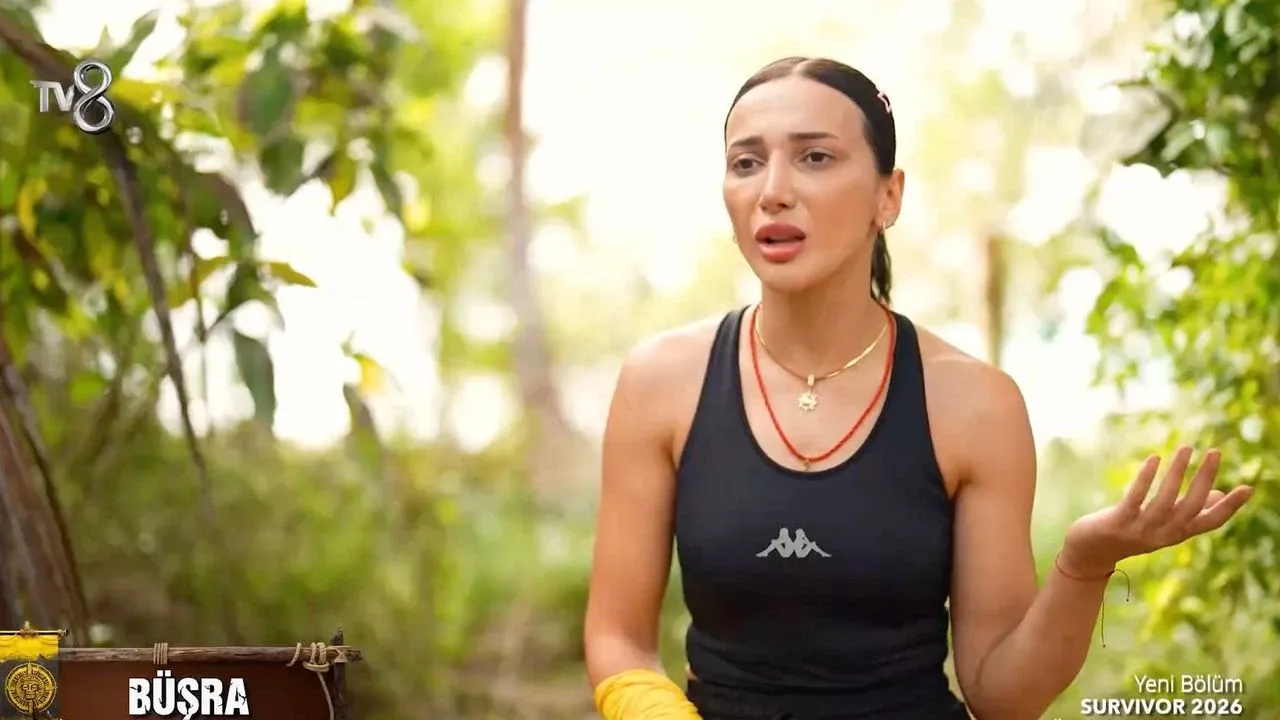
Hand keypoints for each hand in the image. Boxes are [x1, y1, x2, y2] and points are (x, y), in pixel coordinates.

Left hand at [1060, 447, 1253, 576]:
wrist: (1090, 553)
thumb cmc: (1130, 532)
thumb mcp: (1163, 523)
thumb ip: (1190, 510)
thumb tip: (1219, 494)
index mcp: (1177, 534)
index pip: (1211, 522)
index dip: (1231, 507)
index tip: (1249, 488)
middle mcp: (1163, 534)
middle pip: (1191, 507)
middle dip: (1205, 479)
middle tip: (1215, 452)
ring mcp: (1140, 530)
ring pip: (1165, 501)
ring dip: (1177, 473)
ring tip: (1186, 448)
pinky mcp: (1118, 523)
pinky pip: (1135, 498)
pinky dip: (1146, 478)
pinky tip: (1154, 458)